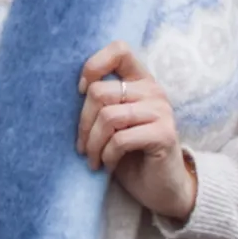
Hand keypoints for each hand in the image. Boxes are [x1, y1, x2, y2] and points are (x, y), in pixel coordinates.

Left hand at [77, 41, 196, 222]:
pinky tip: (108, 166)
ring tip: (92, 159)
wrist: (161, 188)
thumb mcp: (113, 123)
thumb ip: (102, 102)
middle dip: (83, 124)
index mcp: (141, 81)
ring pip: (108, 117)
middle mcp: (154, 90)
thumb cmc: (131, 154)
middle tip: (82, 147)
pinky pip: (121, 139)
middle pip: (100, 92)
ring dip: (93, 144)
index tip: (81, 91)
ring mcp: (161, 111)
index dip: (94, 66)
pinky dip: (107, 156)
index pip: (119, 50)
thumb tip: (73, 91)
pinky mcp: (164, 134)